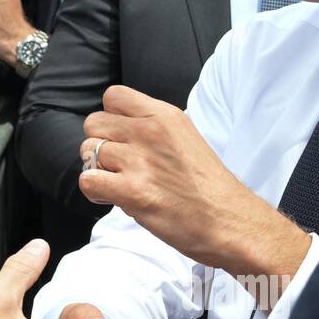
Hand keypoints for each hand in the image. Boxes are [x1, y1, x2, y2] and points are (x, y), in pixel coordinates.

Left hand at [80, 86, 311, 284]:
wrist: (230, 222)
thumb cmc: (208, 187)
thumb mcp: (185, 137)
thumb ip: (152, 128)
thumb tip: (118, 132)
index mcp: (165, 115)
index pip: (113, 96)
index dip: (111, 118)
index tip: (123, 137)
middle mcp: (150, 131)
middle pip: (93, 123)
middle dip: (100, 144)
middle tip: (118, 165)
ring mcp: (140, 160)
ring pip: (88, 151)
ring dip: (98, 169)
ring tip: (121, 183)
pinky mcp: (133, 191)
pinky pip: (88, 180)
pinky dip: (95, 191)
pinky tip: (114, 197)